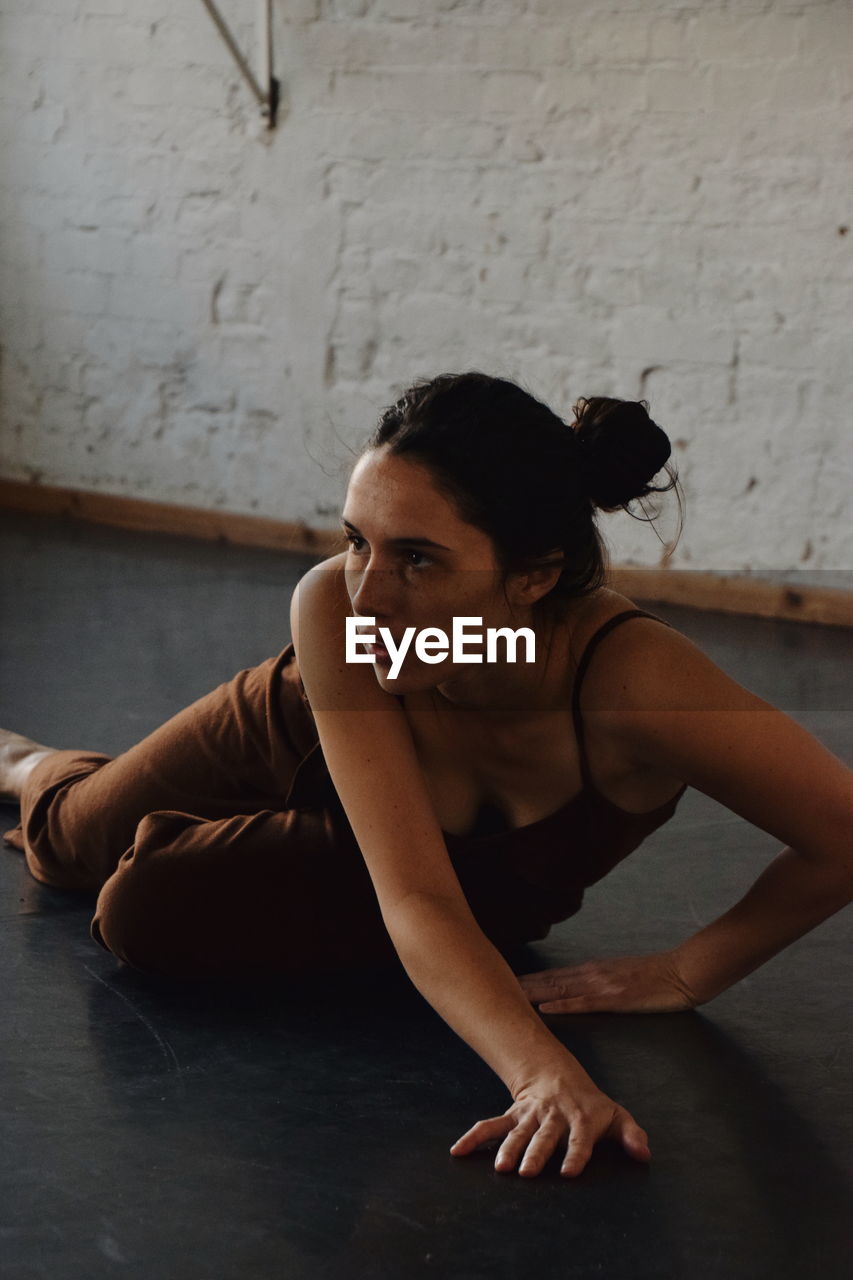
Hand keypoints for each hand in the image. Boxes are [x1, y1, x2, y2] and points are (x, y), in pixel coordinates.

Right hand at [450, 1068, 650, 1177]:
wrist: (559, 1076)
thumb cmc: (592, 1105)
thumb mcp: (616, 1116)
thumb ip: (632, 1136)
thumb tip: (644, 1154)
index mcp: (581, 1119)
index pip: (579, 1139)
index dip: (575, 1154)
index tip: (568, 1171)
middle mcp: (554, 1117)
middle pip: (544, 1136)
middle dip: (535, 1153)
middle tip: (526, 1172)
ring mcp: (530, 1115)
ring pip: (517, 1131)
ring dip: (508, 1148)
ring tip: (501, 1168)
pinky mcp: (513, 1115)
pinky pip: (491, 1125)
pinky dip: (474, 1137)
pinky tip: (459, 1150)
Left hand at [517, 951, 697, 1013]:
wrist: (684, 971)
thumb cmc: (659, 976)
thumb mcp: (624, 975)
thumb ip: (603, 981)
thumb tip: (583, 989)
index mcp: (594, 970)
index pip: (554, 976)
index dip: (528, 979)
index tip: (505, 982)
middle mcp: (593, 974)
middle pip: (549, 980)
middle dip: (521, 985)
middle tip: (492, 989)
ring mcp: (603, 985)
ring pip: (559, 990)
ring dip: (532, 994)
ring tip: (507, 997)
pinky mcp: (616, 998)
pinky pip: (583, 1003)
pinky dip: (561, 1006)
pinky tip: (544, 1009)